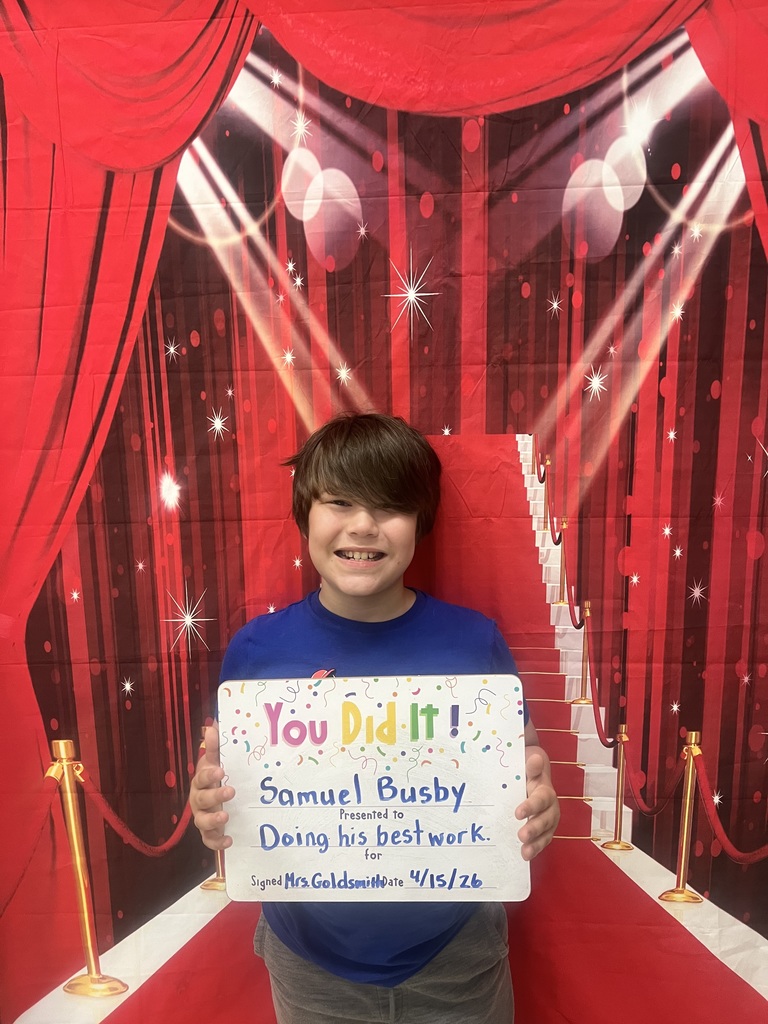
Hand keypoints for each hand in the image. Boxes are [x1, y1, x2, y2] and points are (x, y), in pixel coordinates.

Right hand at [190, 723, 234, 850]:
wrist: (212, 799)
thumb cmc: (214, 778)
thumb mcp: (215, 761)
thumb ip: (214, 747)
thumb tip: (212, 726)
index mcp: (200, 782)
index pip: (201, 777)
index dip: (209, 775)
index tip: (220, 770)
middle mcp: (198, 800)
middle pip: (201, 799)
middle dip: (215, 796)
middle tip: (230, 791)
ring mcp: (202, 817)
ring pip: (202, 821)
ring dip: (213, 820)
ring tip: (225, 817)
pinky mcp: (209, 832)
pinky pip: (209, 840)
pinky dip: (217, 842)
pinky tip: (229, 840)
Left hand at [515, 746, 559, 861]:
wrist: (535, 780)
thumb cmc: (529, 775)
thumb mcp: (529, 768)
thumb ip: (531, 766)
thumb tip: (535, 758)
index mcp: (546, 792)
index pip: (540, 800)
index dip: (531, 807)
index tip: (518, 813)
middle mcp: (551, 809)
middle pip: (544, 820)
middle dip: (534, 829)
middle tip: (521, 835)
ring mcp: (548, 822)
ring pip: (545, 834)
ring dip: (536, 844)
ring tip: (525, 851)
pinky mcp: (544, 832)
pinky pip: (541, 842)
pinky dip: (534, 849)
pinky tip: (525, 855)